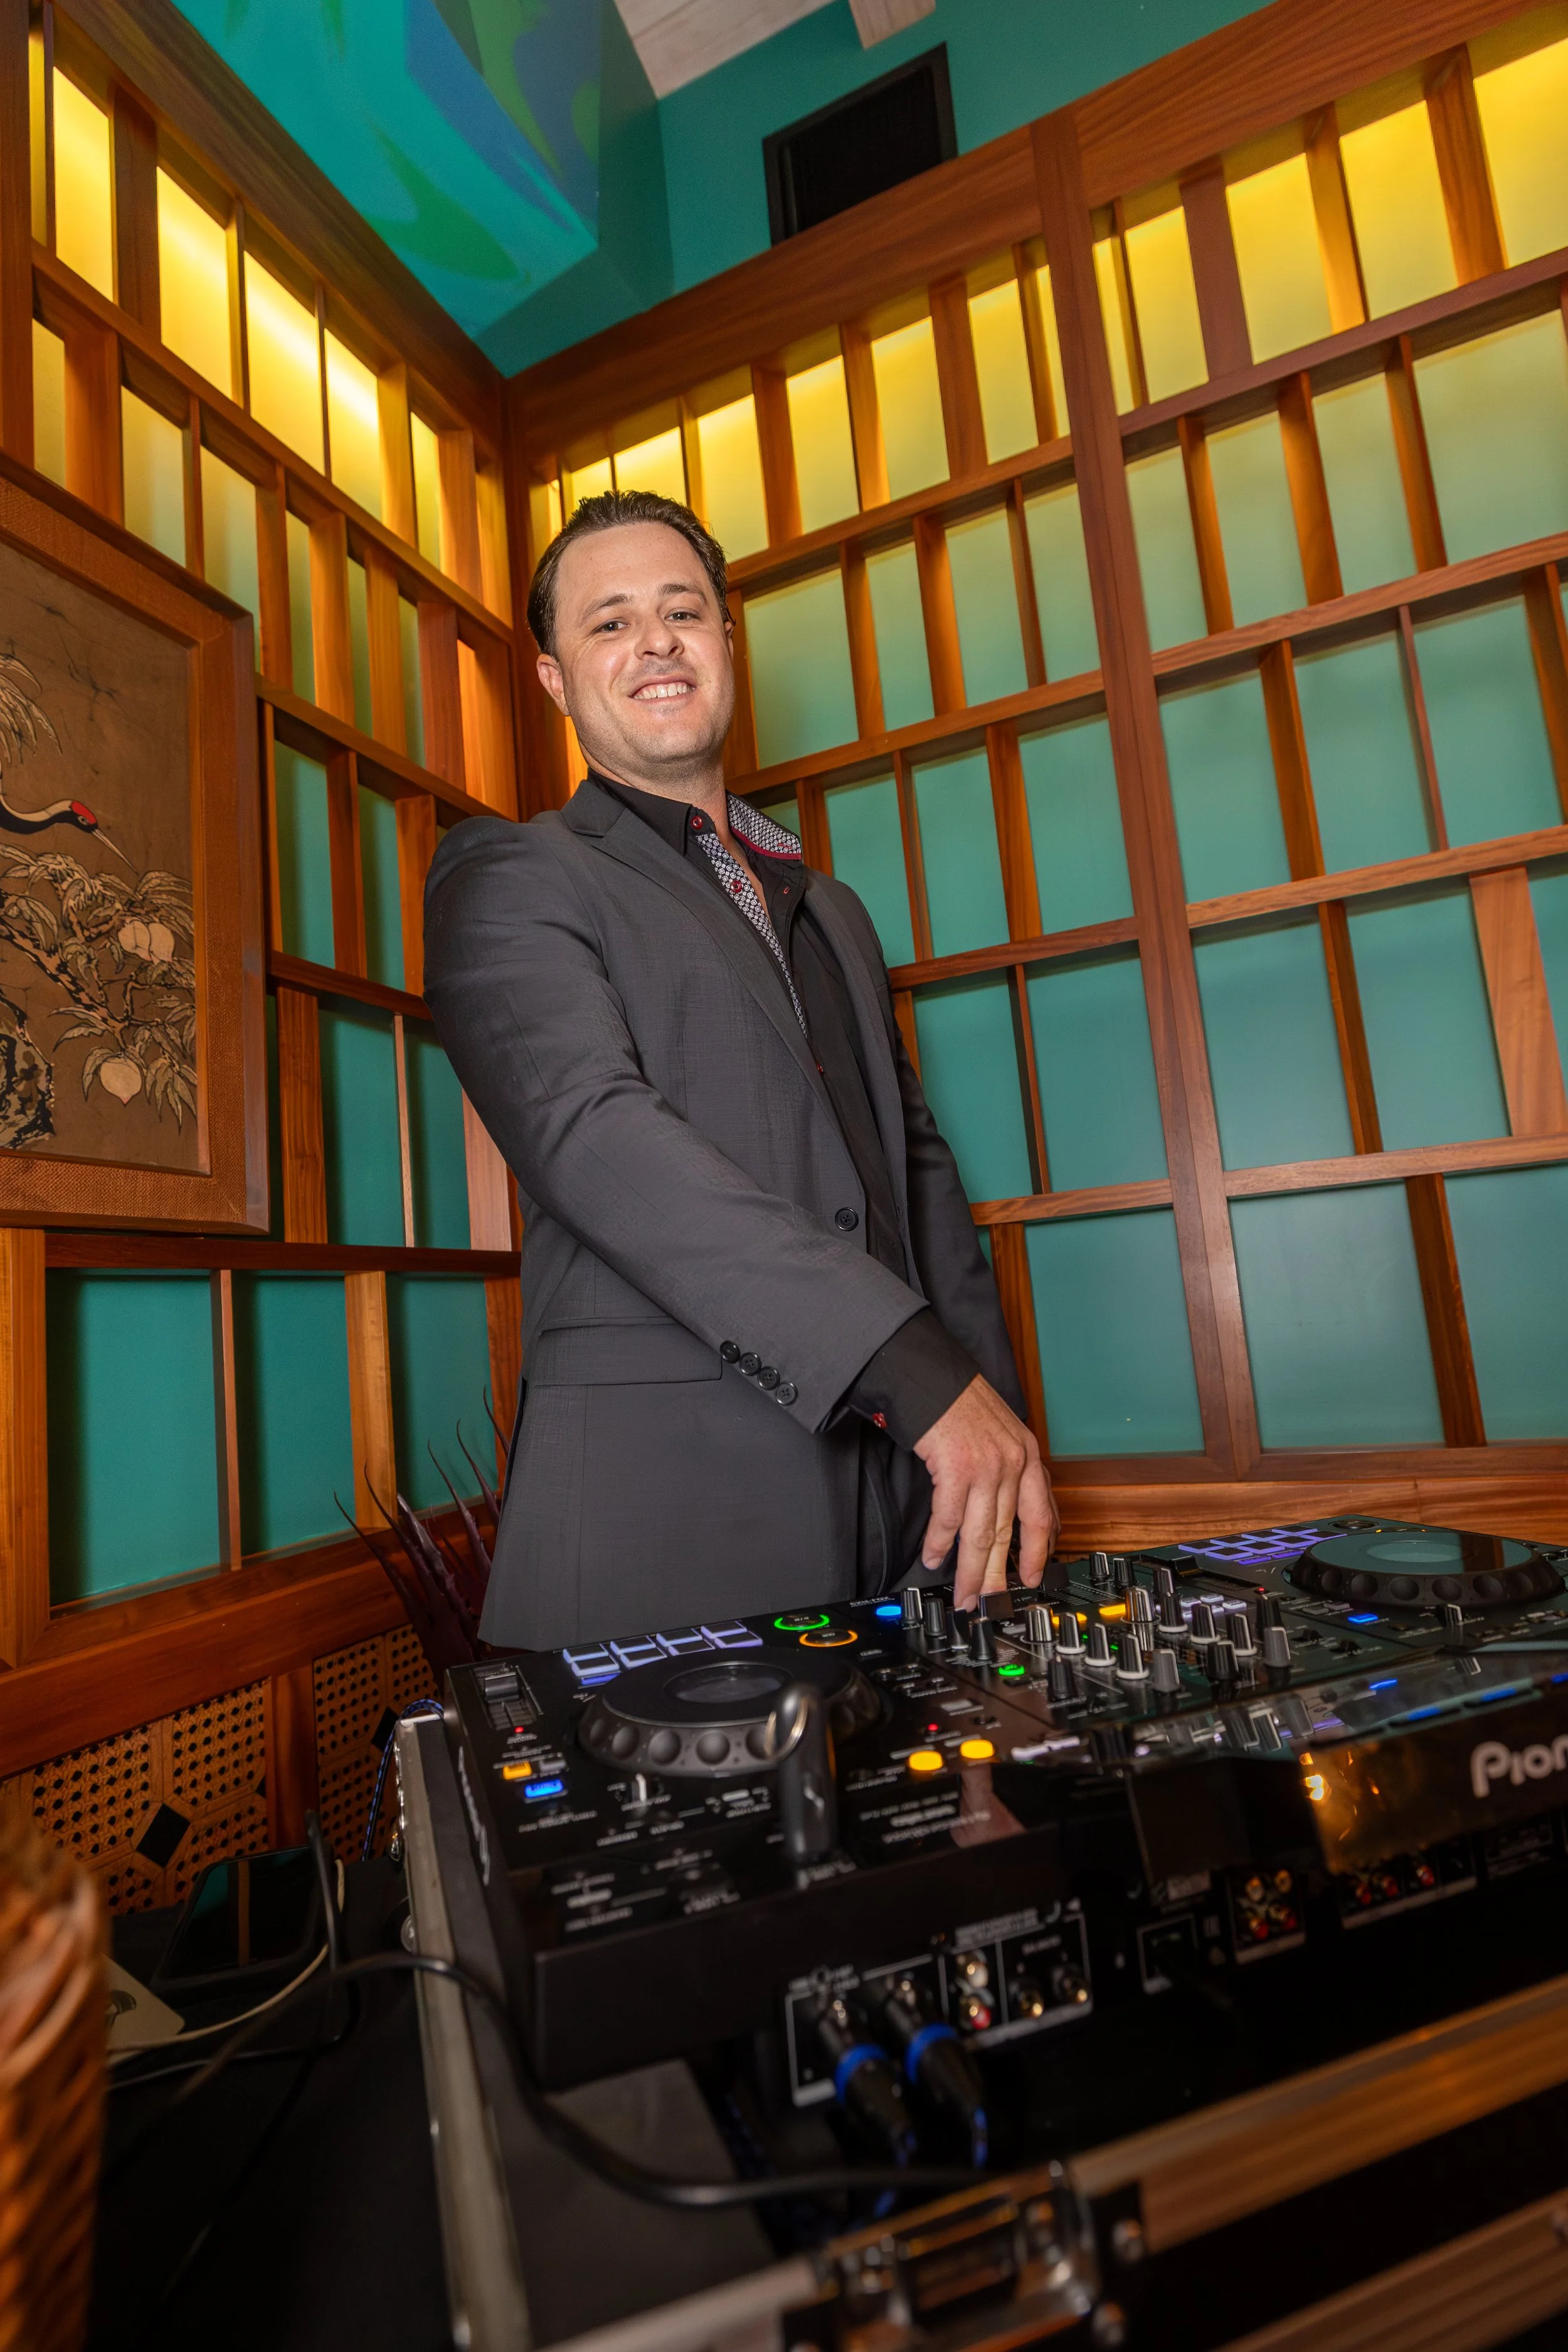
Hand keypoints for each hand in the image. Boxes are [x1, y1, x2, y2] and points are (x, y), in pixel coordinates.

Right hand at [913, 1376, 1056, 1610]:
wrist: (933, 1376)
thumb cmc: (960, 1402)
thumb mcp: (1000, 1432)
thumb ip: (1008, 1469)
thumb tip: (1003, 1509)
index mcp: (1027, 1456)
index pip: (1042, 1515)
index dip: (1039, 1552)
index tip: (1034, 1577)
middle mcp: (1013, 1463)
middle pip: (1008, 1533)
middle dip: (998, 1575)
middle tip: (991, 1602)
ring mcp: (987, 1467)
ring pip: (980, 1534)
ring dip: (970, 1570)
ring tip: (963, 1594)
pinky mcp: (956, 1467)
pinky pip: (950, 1517)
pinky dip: (939, 1541)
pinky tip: (932, 1555)